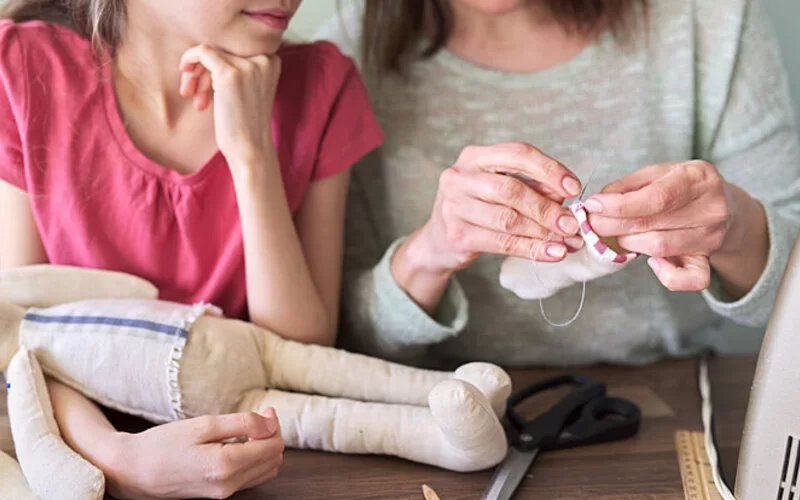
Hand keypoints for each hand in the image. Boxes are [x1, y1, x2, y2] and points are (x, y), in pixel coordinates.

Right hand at [108, 410, 283, 499]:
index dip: (274, 426)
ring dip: (265, 449)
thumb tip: (271, 422)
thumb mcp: (204, 425)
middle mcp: (229, 485)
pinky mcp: (218, 495)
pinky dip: (254, 460)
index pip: (273, 446)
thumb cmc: (164, 444)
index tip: (266, 410)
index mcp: (227, 465)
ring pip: (265, 471)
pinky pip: (250, 478)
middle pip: (273, 459)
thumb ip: (243, 424)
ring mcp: (224, 493)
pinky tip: (240, 446)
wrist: (133, 471)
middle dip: (272, 437)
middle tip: (260, 418)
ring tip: (249, 431)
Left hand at [179, 44, 281, 164]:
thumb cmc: (246, 125)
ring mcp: (247, 66)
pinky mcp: (229, 74)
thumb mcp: (249, 90)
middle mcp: (263, 59)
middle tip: (194, 93)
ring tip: (194, 98)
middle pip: (222, 50)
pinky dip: (189, 61)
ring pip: (210, 53)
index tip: (207, 89)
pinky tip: (187, 85)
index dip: (217, 67)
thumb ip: (240, 69)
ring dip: (196, 74)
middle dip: (204, 71)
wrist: (251, 150)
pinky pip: (201, 52)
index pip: (235, 50)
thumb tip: (207, 52)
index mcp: (272, 61)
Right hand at [412, 142, 584, 272]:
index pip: (517, 154)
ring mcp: (454, 206)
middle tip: (572, 223)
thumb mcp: (501, 189)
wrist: (438, 240)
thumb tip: (566, 197)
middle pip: (512, 189)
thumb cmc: (477, 208)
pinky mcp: (456, 235)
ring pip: (508, 219)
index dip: (549, 170)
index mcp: (475, 156)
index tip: (573, 188)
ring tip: (567, 242)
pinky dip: (531, 249)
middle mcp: (460, 177)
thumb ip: (531, 187)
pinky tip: (551, 253)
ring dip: (542, 232)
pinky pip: (502, 243)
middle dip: (546, 208)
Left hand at [585, 160, 732, 290]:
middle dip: (613, 225)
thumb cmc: (682, 187)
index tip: (593, 206)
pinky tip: (652, 263)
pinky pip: (692, 278)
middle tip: (593, 223)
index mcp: (699, 178)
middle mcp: (711, 208)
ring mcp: (712, 236)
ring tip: (616, 234)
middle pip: (652, 224)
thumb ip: (628, 186)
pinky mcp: (709, 259)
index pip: (656, 197)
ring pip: (659, 247)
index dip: (619, 205)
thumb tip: (599, 203)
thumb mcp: (658, 173)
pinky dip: (668, 276)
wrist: (725, 204)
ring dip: (627, 242)